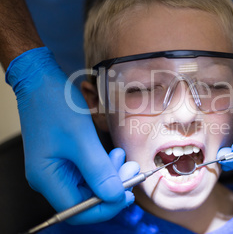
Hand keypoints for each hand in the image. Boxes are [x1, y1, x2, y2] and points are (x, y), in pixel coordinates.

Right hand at [6, 47, 134, 223]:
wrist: (40, 82)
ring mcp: (58, 168)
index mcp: (47, 178)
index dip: (106, 207)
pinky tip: (115, 154)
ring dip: (111, 175)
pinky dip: (104, 165)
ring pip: (90, 184)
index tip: (129, 194)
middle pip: (86, 199)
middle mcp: (50, 178)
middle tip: (133, 171)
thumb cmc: (55, 106)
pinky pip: (88, 171)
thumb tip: (115, 196)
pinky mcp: (66, 158)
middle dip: (113, 187)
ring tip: (125, 159)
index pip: (78, 210)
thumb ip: (98, 170)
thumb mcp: (81, 139)